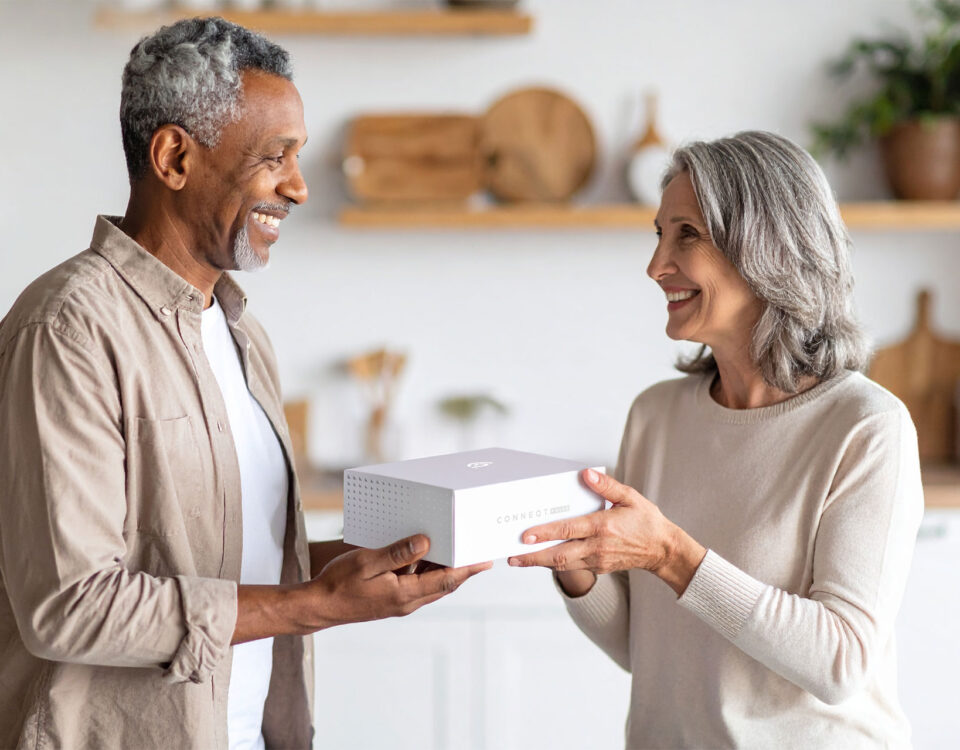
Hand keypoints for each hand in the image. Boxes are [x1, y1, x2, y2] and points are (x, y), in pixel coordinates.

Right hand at [304, 534, 491, 628]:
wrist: (319, 606)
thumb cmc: (339, 583)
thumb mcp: (367, 562)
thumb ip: (398, 553)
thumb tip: (426, 542)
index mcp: (404, 594)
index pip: (445, 580)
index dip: (467, 570)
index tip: (485, 561)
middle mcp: (407, 603)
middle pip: (444, 585)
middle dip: (463, 570)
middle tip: (480, 554)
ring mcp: (400, 604)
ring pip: (432, 586)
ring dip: (446, 571)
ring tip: (460, 551)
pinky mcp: (392, 601)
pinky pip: (419, 586)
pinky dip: (429, 573)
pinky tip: (427, 557)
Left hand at [507, 469, 705, 595]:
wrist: (663, 550)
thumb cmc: (646, 521)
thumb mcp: (630, 497)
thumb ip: (607, 486)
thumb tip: (586, 473)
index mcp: (603, 526)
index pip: (568, 530)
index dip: (545, 533)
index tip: (525, 535)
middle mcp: (597, 547)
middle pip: (559, 555)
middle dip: (533, 556)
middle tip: (512, 556)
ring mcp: (597, 561)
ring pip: (563, 565)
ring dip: (539, 563)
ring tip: (518, 559)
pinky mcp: (598, 568)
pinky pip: (572, 567)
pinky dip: (554, 563)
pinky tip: (541, 558)